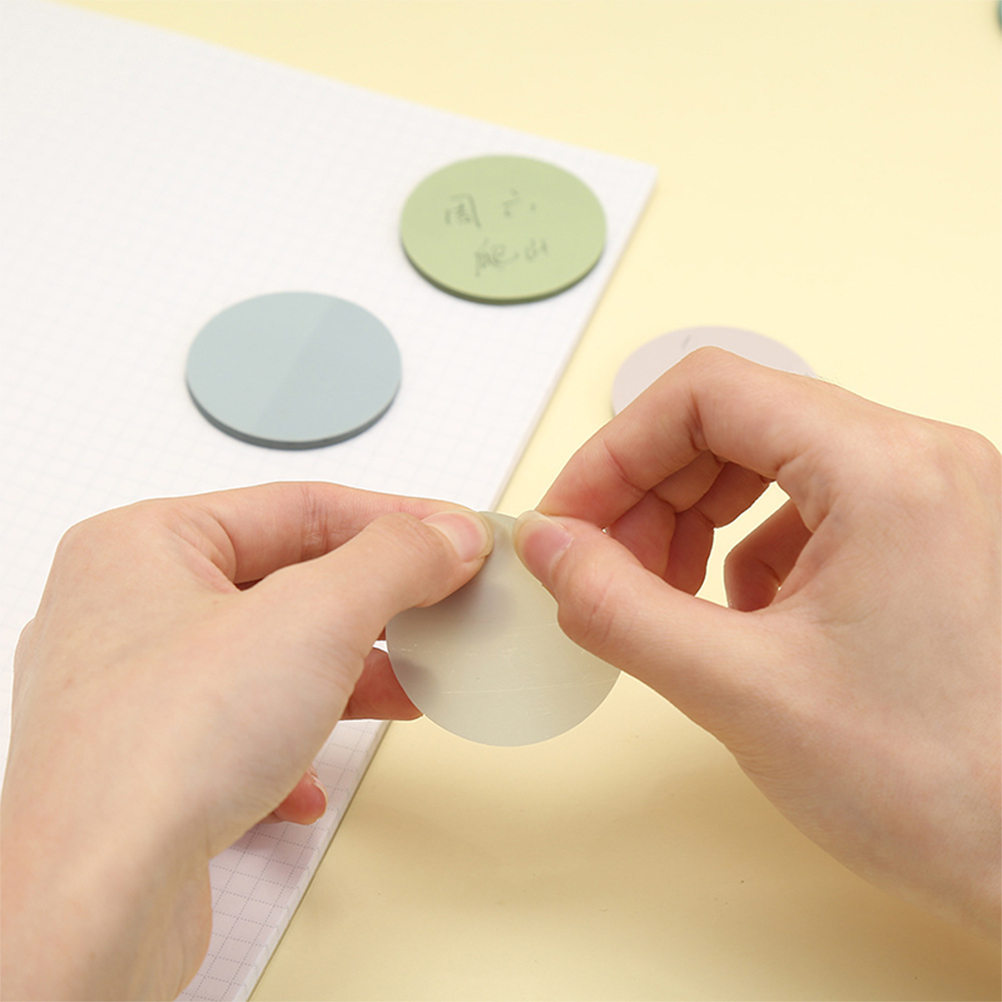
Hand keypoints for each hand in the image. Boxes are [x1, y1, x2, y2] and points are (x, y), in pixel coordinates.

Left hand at [0, 483, 492, 1000]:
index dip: (394, 519)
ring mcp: (134, 691)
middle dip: (378, 605)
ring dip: (350, 676)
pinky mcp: (148, 763)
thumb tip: (445, 535)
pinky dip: (296, 743)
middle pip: (288, 582)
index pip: (299, 507)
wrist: (95, 905)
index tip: (453, 536)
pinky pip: (242, 729)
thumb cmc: (159, 753)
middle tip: (441, 609)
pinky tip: (313, 779)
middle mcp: (128, 610)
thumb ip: (394, 560)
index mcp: (144, 544)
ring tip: (410, 688)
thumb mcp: (314, 619)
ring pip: (271, 659)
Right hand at [514, 348, 999, 935]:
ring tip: (662, 599)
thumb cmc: (943, 786)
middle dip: (648, 493)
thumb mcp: (742, 691)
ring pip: (766, 464)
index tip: (570, 521)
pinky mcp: (925, 542)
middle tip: (601, 570)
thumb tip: (549, 547)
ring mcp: (929, 499)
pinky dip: (745, 553)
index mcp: (883, 468)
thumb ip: (619, 607)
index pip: (705, 394)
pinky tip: (737, 623)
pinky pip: (806, 511)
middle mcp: (917, 462)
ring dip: (691, 522)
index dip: (615, 452)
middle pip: (733, 423)